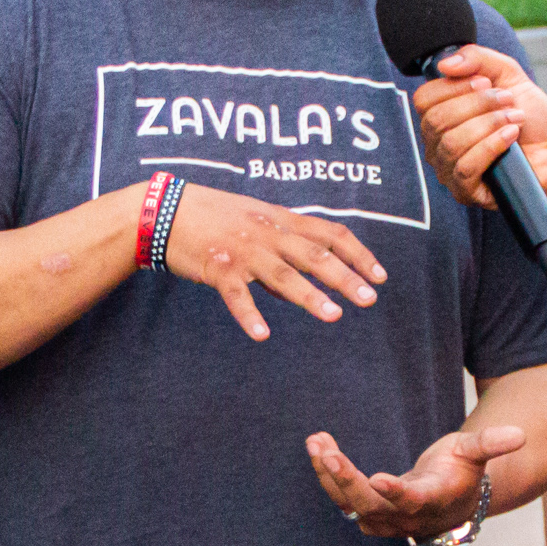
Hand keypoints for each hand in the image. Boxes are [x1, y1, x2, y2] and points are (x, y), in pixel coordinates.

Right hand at [162, 182, 385, 342]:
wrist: (166, 211)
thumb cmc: (214, 218)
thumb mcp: (255, 224)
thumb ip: (281, 255)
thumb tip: (301, 290)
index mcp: (282, 220)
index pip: (331, 233)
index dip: (358, 254)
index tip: (380, 275)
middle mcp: (268, 234)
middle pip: (314, 255)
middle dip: (345, 277)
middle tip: (369, 298)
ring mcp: (244, 251)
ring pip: (283, 275)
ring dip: (309, 295)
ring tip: (334, 315)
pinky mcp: (218, 269)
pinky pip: (237, 295)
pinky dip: (249, 315)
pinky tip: (262, 334)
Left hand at [306, 424, 526, 539]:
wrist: (448, 501)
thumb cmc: (461, 472)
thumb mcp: (475, 454)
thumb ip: (490, 444)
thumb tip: (520, 434)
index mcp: (432, 500)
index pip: (412, 501)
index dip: (395, 493)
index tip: (377, 478)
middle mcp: (405, 515)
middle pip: (371, 506)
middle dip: (348, 480)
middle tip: (329, 452)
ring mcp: (383, 517)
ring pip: (350, 504)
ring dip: (329, 476)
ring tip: (316, 442)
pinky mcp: (367, 510)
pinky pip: (342, 497)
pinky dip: (326, 475)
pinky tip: (317, 447)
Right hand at [411, 45, 546, 214]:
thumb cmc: (527, 113)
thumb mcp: (507, 74)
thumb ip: (477, 58)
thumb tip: (444, 64)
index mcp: (440, 115)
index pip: (423, 99)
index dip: (454, 86)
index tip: (485, 82)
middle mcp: (437, 143)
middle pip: (436, 120)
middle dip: (478, 104)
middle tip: (507, 100)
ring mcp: (448, 170)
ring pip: (451, 143)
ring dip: (488, 124)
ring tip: (514, 118)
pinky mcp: (465, 191)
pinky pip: (466, 168)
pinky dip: (491, 146)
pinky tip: (511, 136)